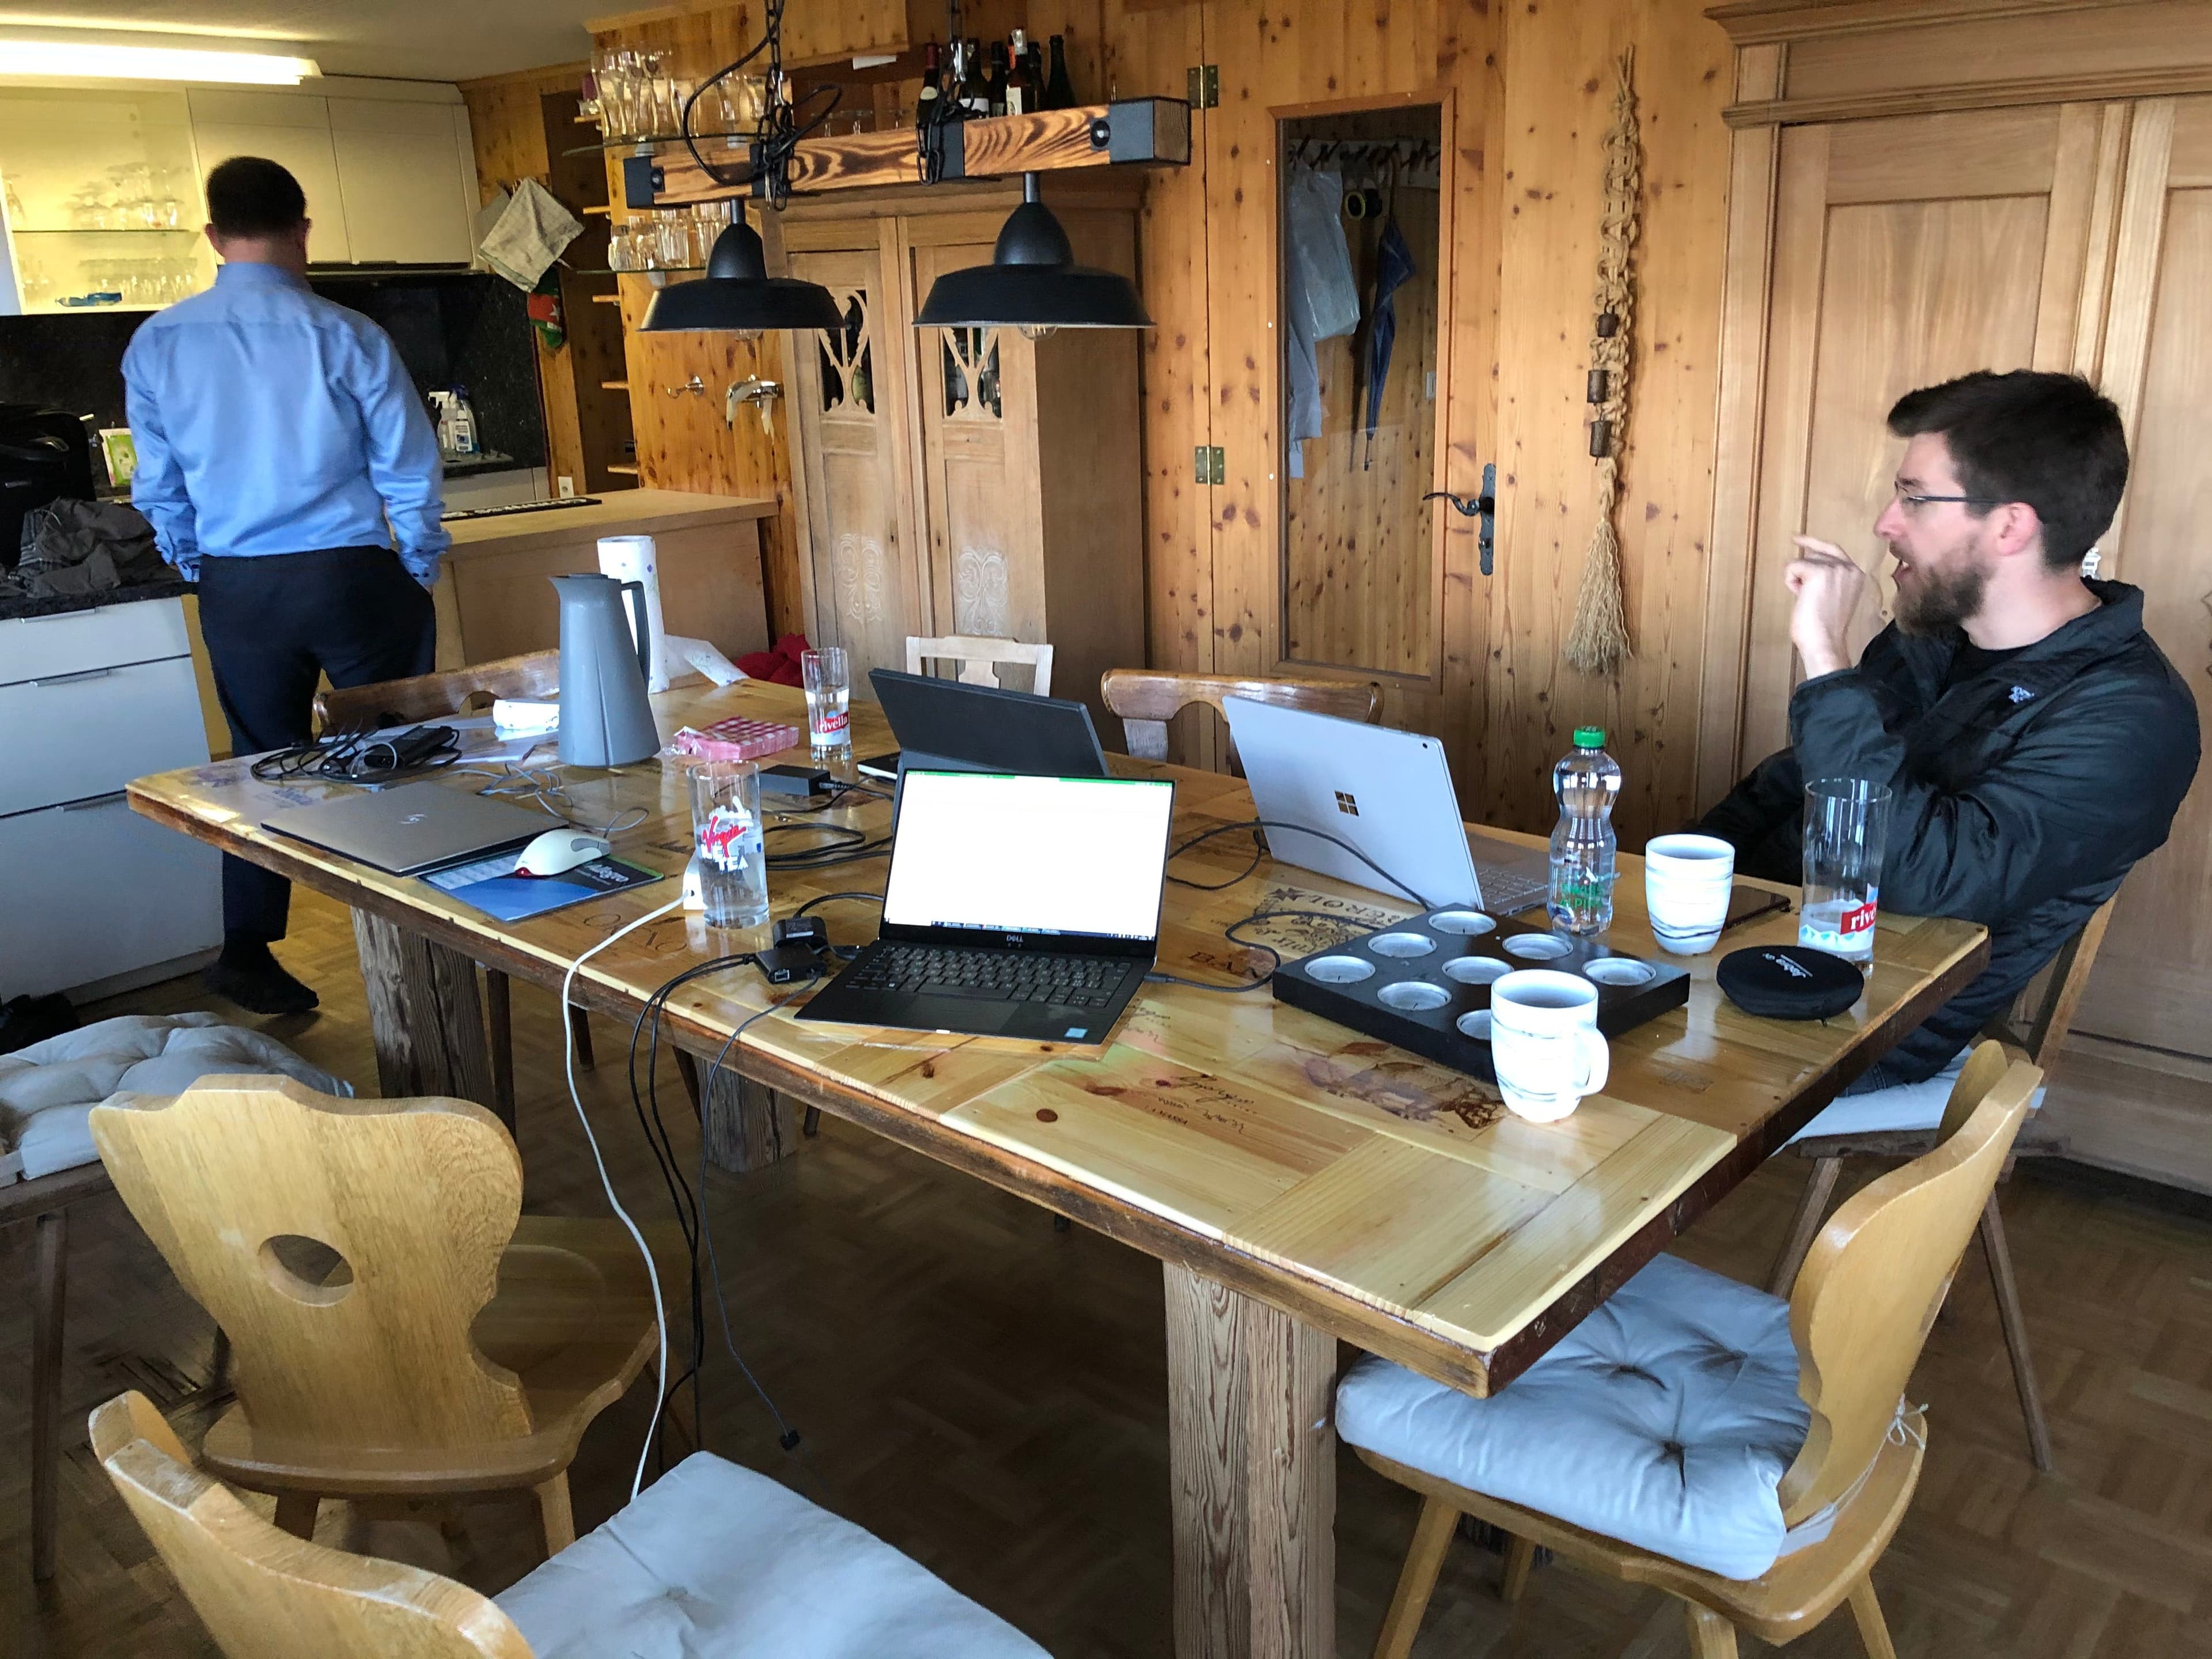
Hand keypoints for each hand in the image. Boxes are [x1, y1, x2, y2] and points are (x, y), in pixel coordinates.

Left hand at [1785, 536, 1865, 678]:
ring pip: (1802, 561)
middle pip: (1815, 554)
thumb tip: (1808, 565)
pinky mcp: (1819, 572)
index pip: (1833, 549)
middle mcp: (1849, 567)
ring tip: (1807, 600)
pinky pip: (1792, 566)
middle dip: (1804, 572)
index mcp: (1856, 574)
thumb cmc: (1825, 627)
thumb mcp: (1833, 596)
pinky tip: (1799, 597)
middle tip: (1803, 593)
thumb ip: (1828, 579)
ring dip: (1797, 580)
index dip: (1813, 543)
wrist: (1824, 642)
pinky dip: (1790, 582)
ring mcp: (1836, 568)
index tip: (1796, 538)